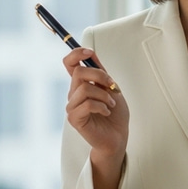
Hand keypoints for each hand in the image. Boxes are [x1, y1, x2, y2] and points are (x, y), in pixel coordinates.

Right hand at [64, 48, 128, 170]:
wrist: (118, 135)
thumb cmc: (115, 114)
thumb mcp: (111, 88)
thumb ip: (101, 73)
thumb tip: (90, 54)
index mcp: (81, 84)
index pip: (69, 63)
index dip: (76, 53)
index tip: (89, 52)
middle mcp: (74, 93)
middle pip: (79, 72)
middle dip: (100, 76)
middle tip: (112, 86)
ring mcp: (72, 106)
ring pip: (85, 89)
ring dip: (104, 95)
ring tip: (111, 103)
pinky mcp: (74, 118)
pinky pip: (87, 104)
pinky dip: (102, 106)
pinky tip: (106, 112)